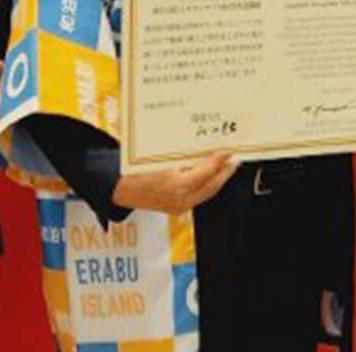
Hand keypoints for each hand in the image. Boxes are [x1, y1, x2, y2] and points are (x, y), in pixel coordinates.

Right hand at [111, 152, 240, 214]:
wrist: (120, 190)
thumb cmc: (134, 171)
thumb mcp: (158, 157)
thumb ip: (182, 155)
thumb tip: (203, 147)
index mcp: (174, 185)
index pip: (204, 173)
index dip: (218, 161)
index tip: (227, 151)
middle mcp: (179, 199)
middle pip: (211, 186)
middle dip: (225, 172)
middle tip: (235, 159)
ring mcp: (179, 207)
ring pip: (207, 193)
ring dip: (219, 179)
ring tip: (228, 166)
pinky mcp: (177, 210)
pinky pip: (199, 197)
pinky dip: (208, 186)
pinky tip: (212, 176)